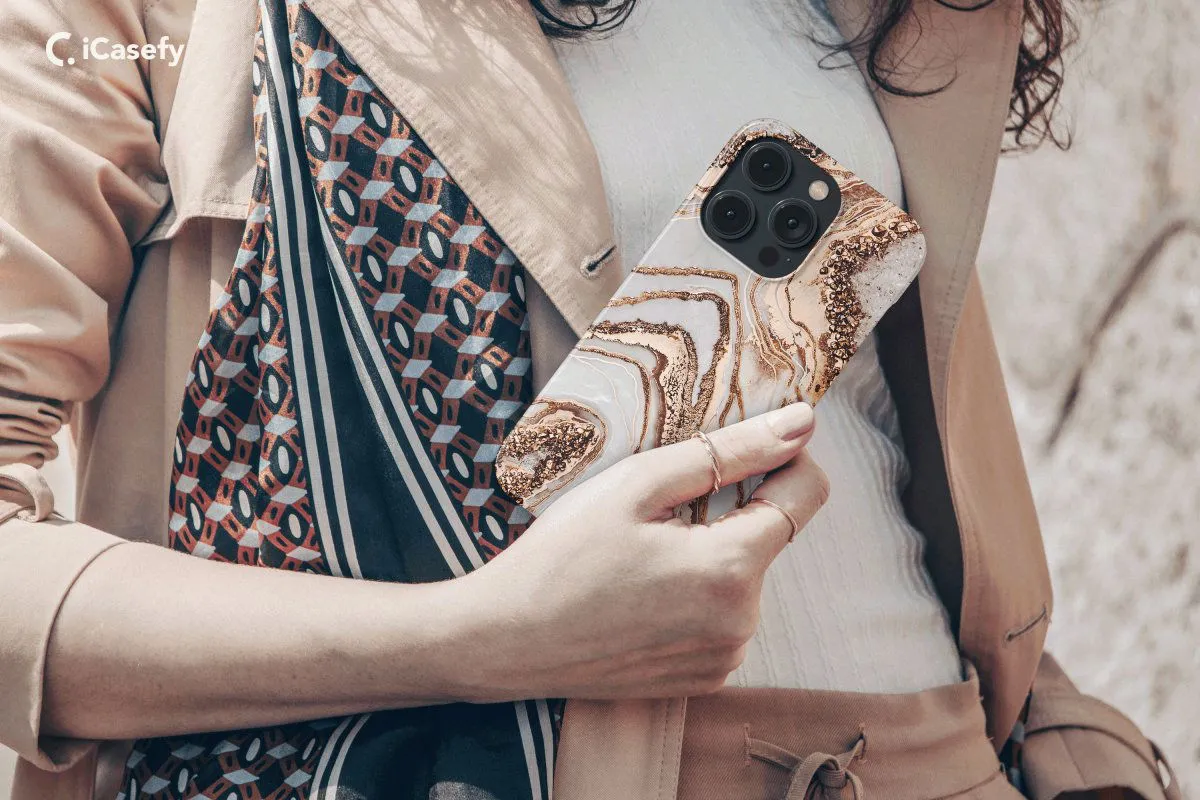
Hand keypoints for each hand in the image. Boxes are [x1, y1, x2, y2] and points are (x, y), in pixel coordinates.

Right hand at [447, 403, 829, 700]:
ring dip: (711, 555)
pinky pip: (723, 618)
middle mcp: (741, 622)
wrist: (505, 641)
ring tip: (640, 558)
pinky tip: (641, 593)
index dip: (786, 458)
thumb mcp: (638, 484)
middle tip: (657, 512)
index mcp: (730, 568)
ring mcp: (724, 657)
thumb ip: (729, 451)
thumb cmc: (561, 555)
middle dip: (729, 512)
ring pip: (744, 578)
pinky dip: (696, 597)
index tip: (747, 446)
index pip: (806, 494)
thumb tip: (802, 423)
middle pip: (768, 536)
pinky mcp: (705, 678)